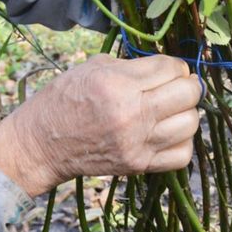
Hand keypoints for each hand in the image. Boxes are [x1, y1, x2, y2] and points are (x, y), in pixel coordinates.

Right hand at [0, 54, 200, 195]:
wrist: (40, 145)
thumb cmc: (65, 100)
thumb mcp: (94, 68)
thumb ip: (134, 66)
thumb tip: (170, 68)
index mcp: (117, 84)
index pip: (170, 68)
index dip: (174, 66)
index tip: (167, 70)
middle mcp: (131, 114)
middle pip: (188, 94)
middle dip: (188, 85)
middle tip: (178, 86)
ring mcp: (137, 143)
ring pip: (190, 123)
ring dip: (187, 113)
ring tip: (173, 110)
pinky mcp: (138, 165)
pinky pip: (182, 155)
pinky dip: (182, 142)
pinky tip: (170, 133)